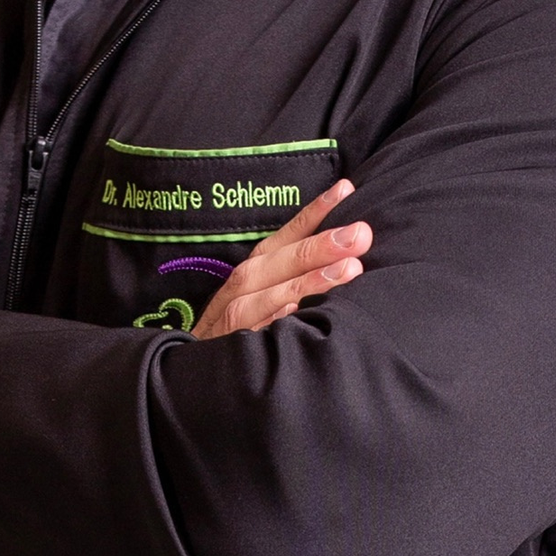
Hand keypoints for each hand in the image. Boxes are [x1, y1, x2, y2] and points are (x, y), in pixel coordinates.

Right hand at [192, 179, 370, 339]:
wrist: (195, 367)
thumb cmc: (241, 325)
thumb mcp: (264, 292)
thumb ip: (295, 274)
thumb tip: (346, 256)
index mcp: (257, 267)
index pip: (288, 234)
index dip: (315, 211)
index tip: (346, 188)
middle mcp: (244, 284)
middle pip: (283, 259)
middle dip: (321, 245)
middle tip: (360, 234)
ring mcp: (235, 316)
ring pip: (271, 294)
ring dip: (309, 281)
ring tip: (348, 270)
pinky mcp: (231, 347)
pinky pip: (255, 333)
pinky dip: (274, 321)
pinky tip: (298, 312)